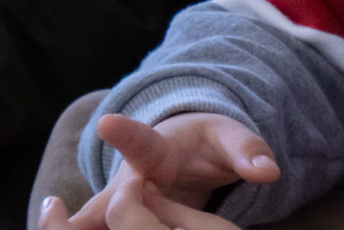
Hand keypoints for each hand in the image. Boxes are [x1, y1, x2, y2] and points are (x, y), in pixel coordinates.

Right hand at [37, 113, 278, 229]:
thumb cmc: (204, 143)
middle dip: (89, 215)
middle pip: (102, 201)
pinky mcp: (117, 226)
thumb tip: (269, 172)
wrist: (184, 154)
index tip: (107, 123)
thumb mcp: (228, 139)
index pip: (139, 141)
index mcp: (154, 150)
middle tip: (74, 223)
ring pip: (92, 225)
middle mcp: (127, 181)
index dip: (124, 133)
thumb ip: (247, 152)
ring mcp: (118, 208)